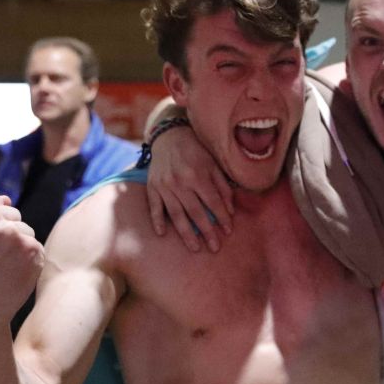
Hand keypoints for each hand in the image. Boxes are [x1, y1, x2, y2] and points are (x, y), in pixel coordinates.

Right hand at [147, 126, 233, 251]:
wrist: (169, 136)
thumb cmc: (196, 151)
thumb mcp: (213, 164)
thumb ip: (223, 186)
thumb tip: (231, 210)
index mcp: (198, 175)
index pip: (212, 202)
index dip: (222, 217)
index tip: (228, 231)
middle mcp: (180, 182)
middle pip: (196, 212)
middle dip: (207, 231)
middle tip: (215, 247)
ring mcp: (164, 185)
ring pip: (177, 214)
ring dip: (186, 233)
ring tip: (195, 248)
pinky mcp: (152, 187)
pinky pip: (155, 207)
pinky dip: (158, 220)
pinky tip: (163, 234)